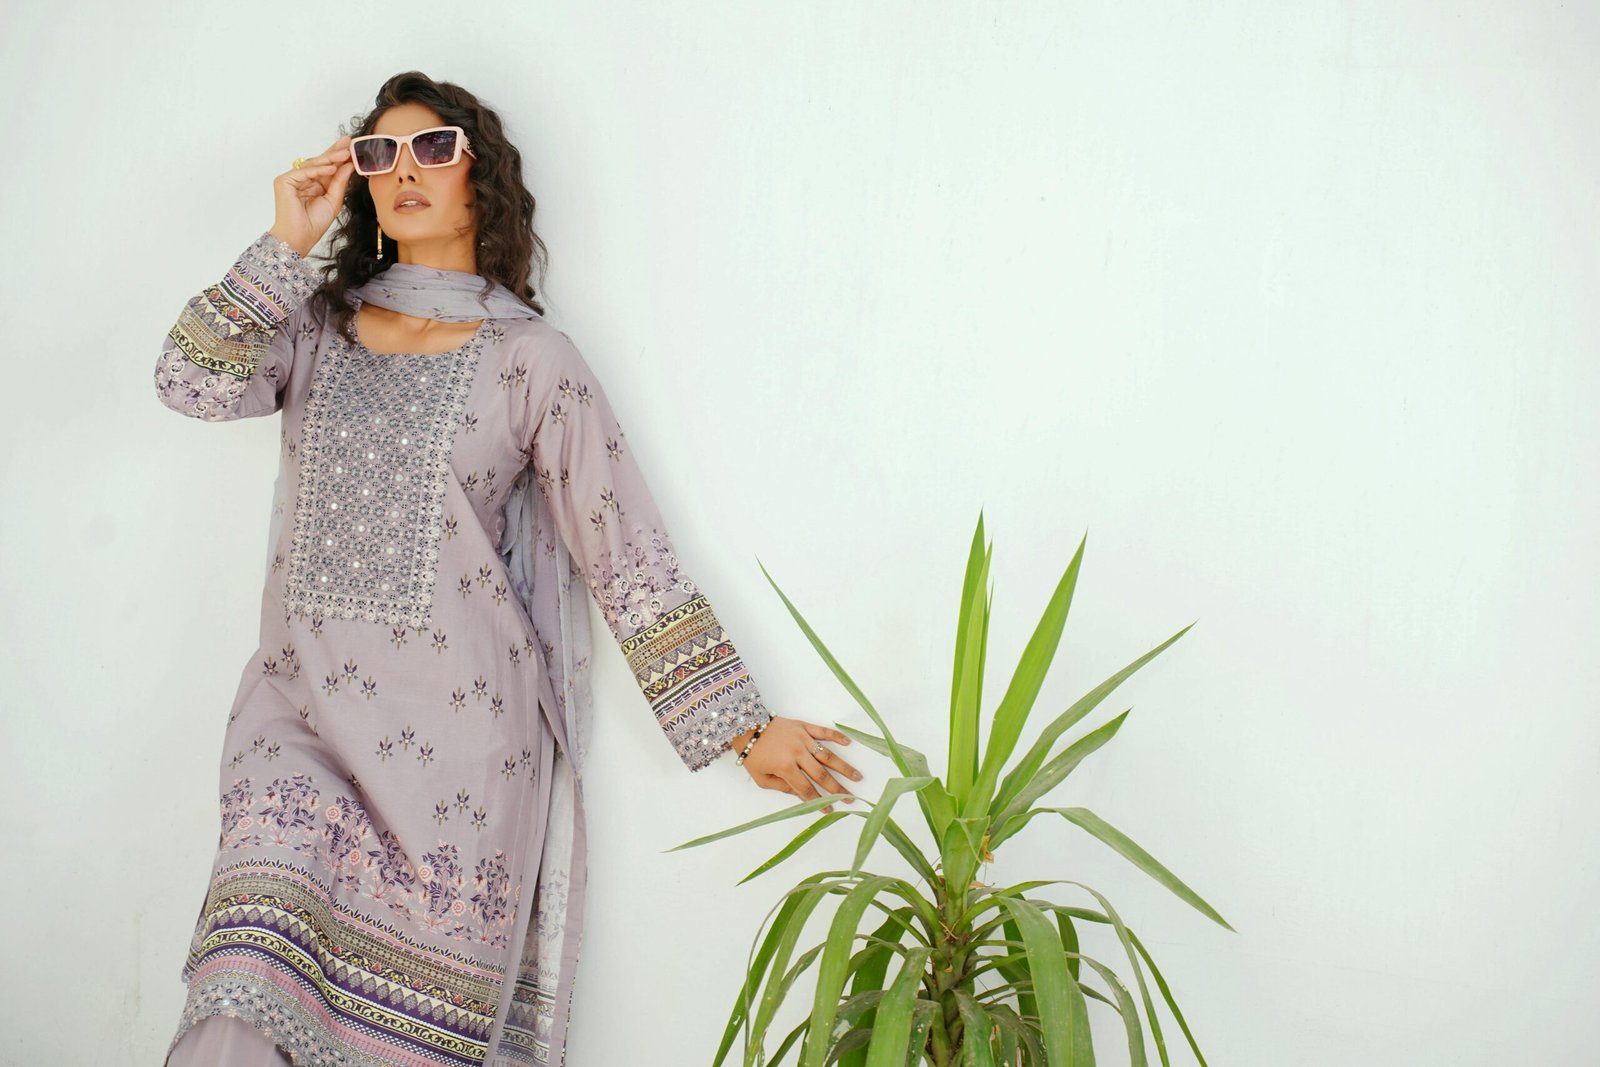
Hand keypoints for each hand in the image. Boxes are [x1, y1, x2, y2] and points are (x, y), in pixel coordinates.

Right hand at [270, 135, 354, 256]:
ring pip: (312, 165)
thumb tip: (349, 164)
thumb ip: (340, 182)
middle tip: (348, 142)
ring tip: (345, 153)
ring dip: (329, 159)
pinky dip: (318, 170)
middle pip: (319, 162)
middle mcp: (302, 180)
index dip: (338, 157)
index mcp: (313, 184)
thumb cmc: (314, 223)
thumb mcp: (334, 200)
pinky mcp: (284, 181)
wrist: (300, 237)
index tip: (351, 147)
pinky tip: (331, 168)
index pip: (327, 167)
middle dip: (334, 152)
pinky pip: (304, 172)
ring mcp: (291, 179)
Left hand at [735, 716, 863, 813]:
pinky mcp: (803, 726)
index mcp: (785, 767)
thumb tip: (802, 795)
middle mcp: (796, 753)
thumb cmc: (753, 755)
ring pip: (827, 755)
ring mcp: (802, 738)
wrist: (746, 727)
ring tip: (857, 776)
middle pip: (821, 774)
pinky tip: (848, 742)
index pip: (806, 788)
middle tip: (850, 798)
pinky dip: (836, 736)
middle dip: (837, 788)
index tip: (830, 809)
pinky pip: (822, 731)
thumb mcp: (762, 779)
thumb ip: (782, 788)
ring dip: (843, 767)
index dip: (819, 801)